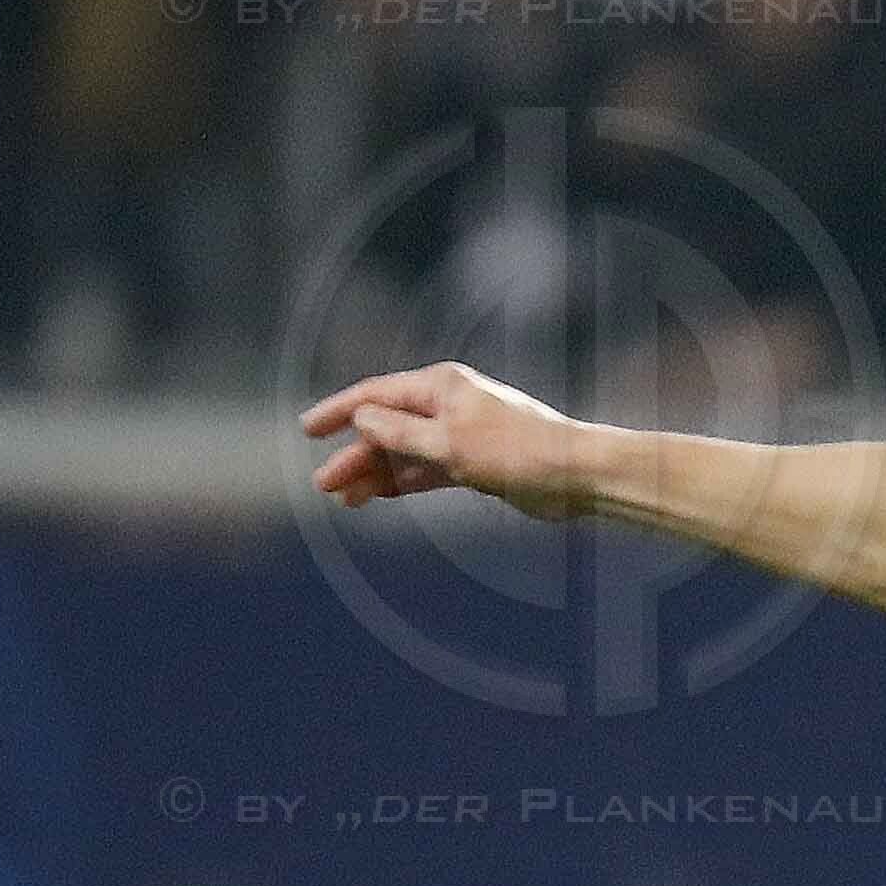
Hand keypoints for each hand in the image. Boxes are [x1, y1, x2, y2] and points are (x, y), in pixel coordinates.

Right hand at [301, 360, 598, 516]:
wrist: (578, 475)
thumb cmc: (518, 451)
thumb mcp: (450, 443)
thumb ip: (401, 432)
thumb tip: (362, 418)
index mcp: (440, 386)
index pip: (375, 395)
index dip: (338, 411)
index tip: (307, 429)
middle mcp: (448, 405)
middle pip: (387, 427)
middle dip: (354, 455)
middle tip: (324, 484)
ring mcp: (461, 434)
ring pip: (405, 452)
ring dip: (376, 473)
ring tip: (345, 499)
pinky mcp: (476, 462)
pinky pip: (428, 470)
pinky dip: (404, 481)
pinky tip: (379, 496)